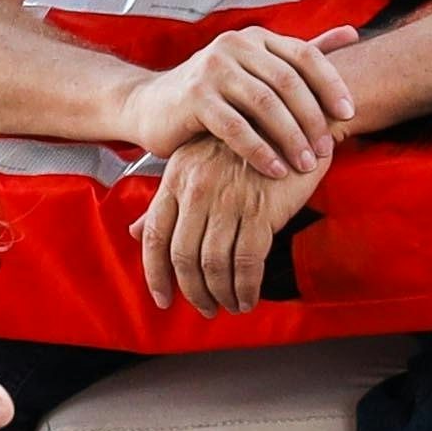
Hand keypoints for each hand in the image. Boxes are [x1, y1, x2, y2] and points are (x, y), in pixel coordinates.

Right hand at [134, 22, 349, 182]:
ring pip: (264, 104)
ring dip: (290, 138)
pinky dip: (260, 151)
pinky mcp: (194, 97)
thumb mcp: (257, 69)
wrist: (151, 106)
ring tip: (305, 164)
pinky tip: (275, 170)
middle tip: (327, 150)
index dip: (331, 84)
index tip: (349, 115)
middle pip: (288, 82)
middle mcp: (235, 45)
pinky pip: (236, 127)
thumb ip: (303, 54)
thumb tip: (353, 34)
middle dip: (312, 118)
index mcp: (257, 38)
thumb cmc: (214, 93)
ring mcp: (212, 68)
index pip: (306, 55)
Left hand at [142, 134, 308, 318]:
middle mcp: (197, 189)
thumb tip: (135, 232)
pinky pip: (247, 261)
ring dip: (220, 293)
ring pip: (213, 262)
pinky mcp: (261, 209)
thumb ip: (166, 201)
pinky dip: (245, 287)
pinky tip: (248, 297)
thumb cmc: (247, 146)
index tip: (162, 298)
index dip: (155, 274)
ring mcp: (228, 198)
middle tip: (204, 309)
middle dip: (192, 290)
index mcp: (176, 178)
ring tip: (229, 305)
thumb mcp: (197, 164)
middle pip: (182, 255)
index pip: (153, 234)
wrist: (296, 121)